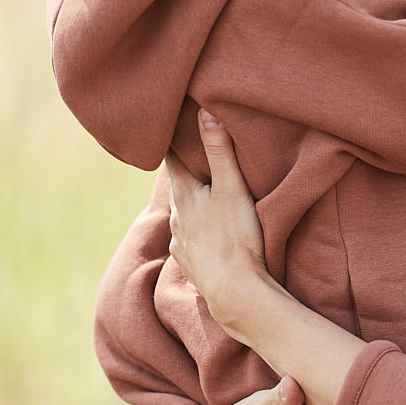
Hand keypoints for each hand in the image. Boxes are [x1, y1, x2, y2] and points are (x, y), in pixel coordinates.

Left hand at [166, 113, 265, 333]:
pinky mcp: (190, 263)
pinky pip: (190, 238)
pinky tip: (210, 231)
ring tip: (205, 192)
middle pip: (176, 185)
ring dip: (192, 201)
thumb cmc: (235, 238)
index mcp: (183, 194)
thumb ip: (219, 151)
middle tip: (193, 152)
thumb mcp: (231, 189)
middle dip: (185, 169)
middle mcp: (175, 217)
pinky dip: (198, 229)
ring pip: (183, 213)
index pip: (170, 157)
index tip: (171, 123)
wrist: (234, 293)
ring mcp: (180, 242)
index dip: (171, 140)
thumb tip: (203, 111)